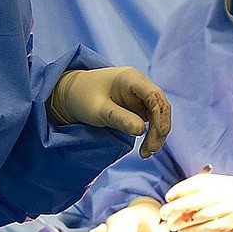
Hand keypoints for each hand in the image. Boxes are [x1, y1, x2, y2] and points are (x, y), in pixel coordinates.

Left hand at [48, 67, 170, 157]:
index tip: (160, 134)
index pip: (154, 95)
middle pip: (160, 107)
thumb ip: (119, 118)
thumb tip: (141, 131)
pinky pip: (151, 121)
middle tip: (148, 151)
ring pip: (158, 115)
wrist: (71, 94)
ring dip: (156, 134)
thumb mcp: (97, 110)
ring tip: (145, 153)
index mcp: (130, 78)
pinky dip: (150, 134)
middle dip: (159, 130)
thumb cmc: (82, 97)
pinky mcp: (138, 107)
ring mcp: (140, 96)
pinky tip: (144, 148)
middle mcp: (140, 85)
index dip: (161, 115)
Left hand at [158, 173, 232, 231]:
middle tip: (164, 213)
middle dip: (177, 206)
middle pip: (196, 198)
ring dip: (183, 221)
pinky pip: (209, 227)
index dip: (181, 189)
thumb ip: (208, 194)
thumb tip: (180, 200)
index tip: (168, 197)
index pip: (198, 182)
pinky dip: (194, 231)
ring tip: (171, 226)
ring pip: (201, 215)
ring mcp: (232, 208)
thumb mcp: (227, 194)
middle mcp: (228, 193)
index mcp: (225, 182)